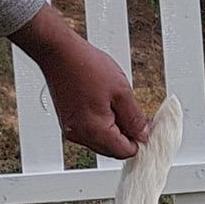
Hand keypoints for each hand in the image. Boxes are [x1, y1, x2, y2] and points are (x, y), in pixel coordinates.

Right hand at [8, 3, 149, 158]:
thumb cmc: (85, 66)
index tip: (146, 129)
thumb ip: (135, 119)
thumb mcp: (121, 92)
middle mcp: (79, 135)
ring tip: (120, 107)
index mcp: (94, 130)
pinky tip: (107, 106)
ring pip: (102, 142)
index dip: (139, 141)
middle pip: (113, 150)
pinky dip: (103, 125)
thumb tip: (143, 135)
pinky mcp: (67, 122)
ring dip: (115, 131)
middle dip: (128, 137)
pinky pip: (91, 133)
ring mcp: (71, 129)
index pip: (124, 152)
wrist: (58, 51)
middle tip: (136, 117)